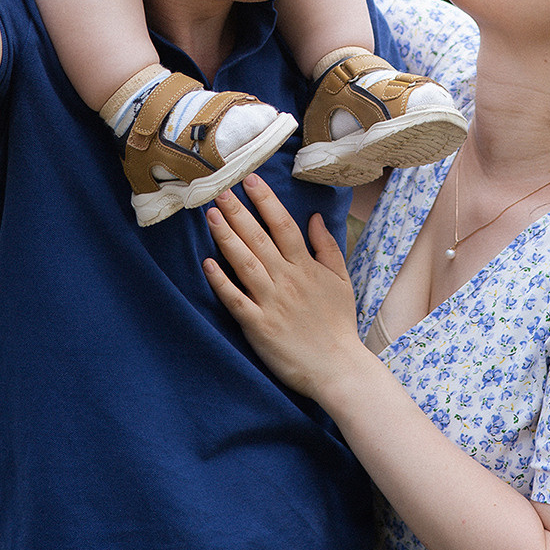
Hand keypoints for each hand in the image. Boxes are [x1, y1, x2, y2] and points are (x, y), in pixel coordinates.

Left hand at [203, 175, 366, 401]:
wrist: (338, 368)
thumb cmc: (339, 324)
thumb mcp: (341, 280)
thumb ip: (327, 247)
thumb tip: (314, 217)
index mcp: (306, 267)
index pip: (283, 225)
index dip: (266, 201)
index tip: (250, 180)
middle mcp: (287, 280)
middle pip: (259, 239)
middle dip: (238, 212)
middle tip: (219, 189)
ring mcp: (271, 302)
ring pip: (245, 263)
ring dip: (226, 238)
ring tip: (211, 216)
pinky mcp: (259, 326)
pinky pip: (236, 300)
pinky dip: (221, 282)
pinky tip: (207, 264)